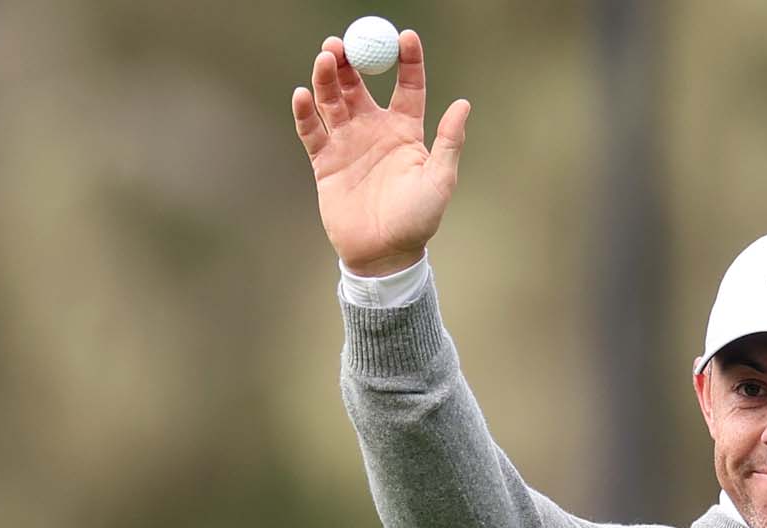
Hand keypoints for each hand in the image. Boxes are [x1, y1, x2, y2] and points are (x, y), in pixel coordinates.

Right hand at [292, 31, 470, 276]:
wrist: (384, 253)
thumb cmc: (418, 219)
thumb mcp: (440, 180)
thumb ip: (449, 141)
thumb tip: (463, 104)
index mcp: (405, 130)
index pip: (407, 86)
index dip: (406, 60)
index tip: (405, 36)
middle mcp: (375, 130)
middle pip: (360, 84)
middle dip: (352, 60)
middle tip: (344, 42)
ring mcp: (348, 143)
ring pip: (333, 100)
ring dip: (327, 77)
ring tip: (325, 58)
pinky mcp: (325, 161)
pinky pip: (311, 130)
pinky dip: (305, 112)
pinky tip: (303, 94)